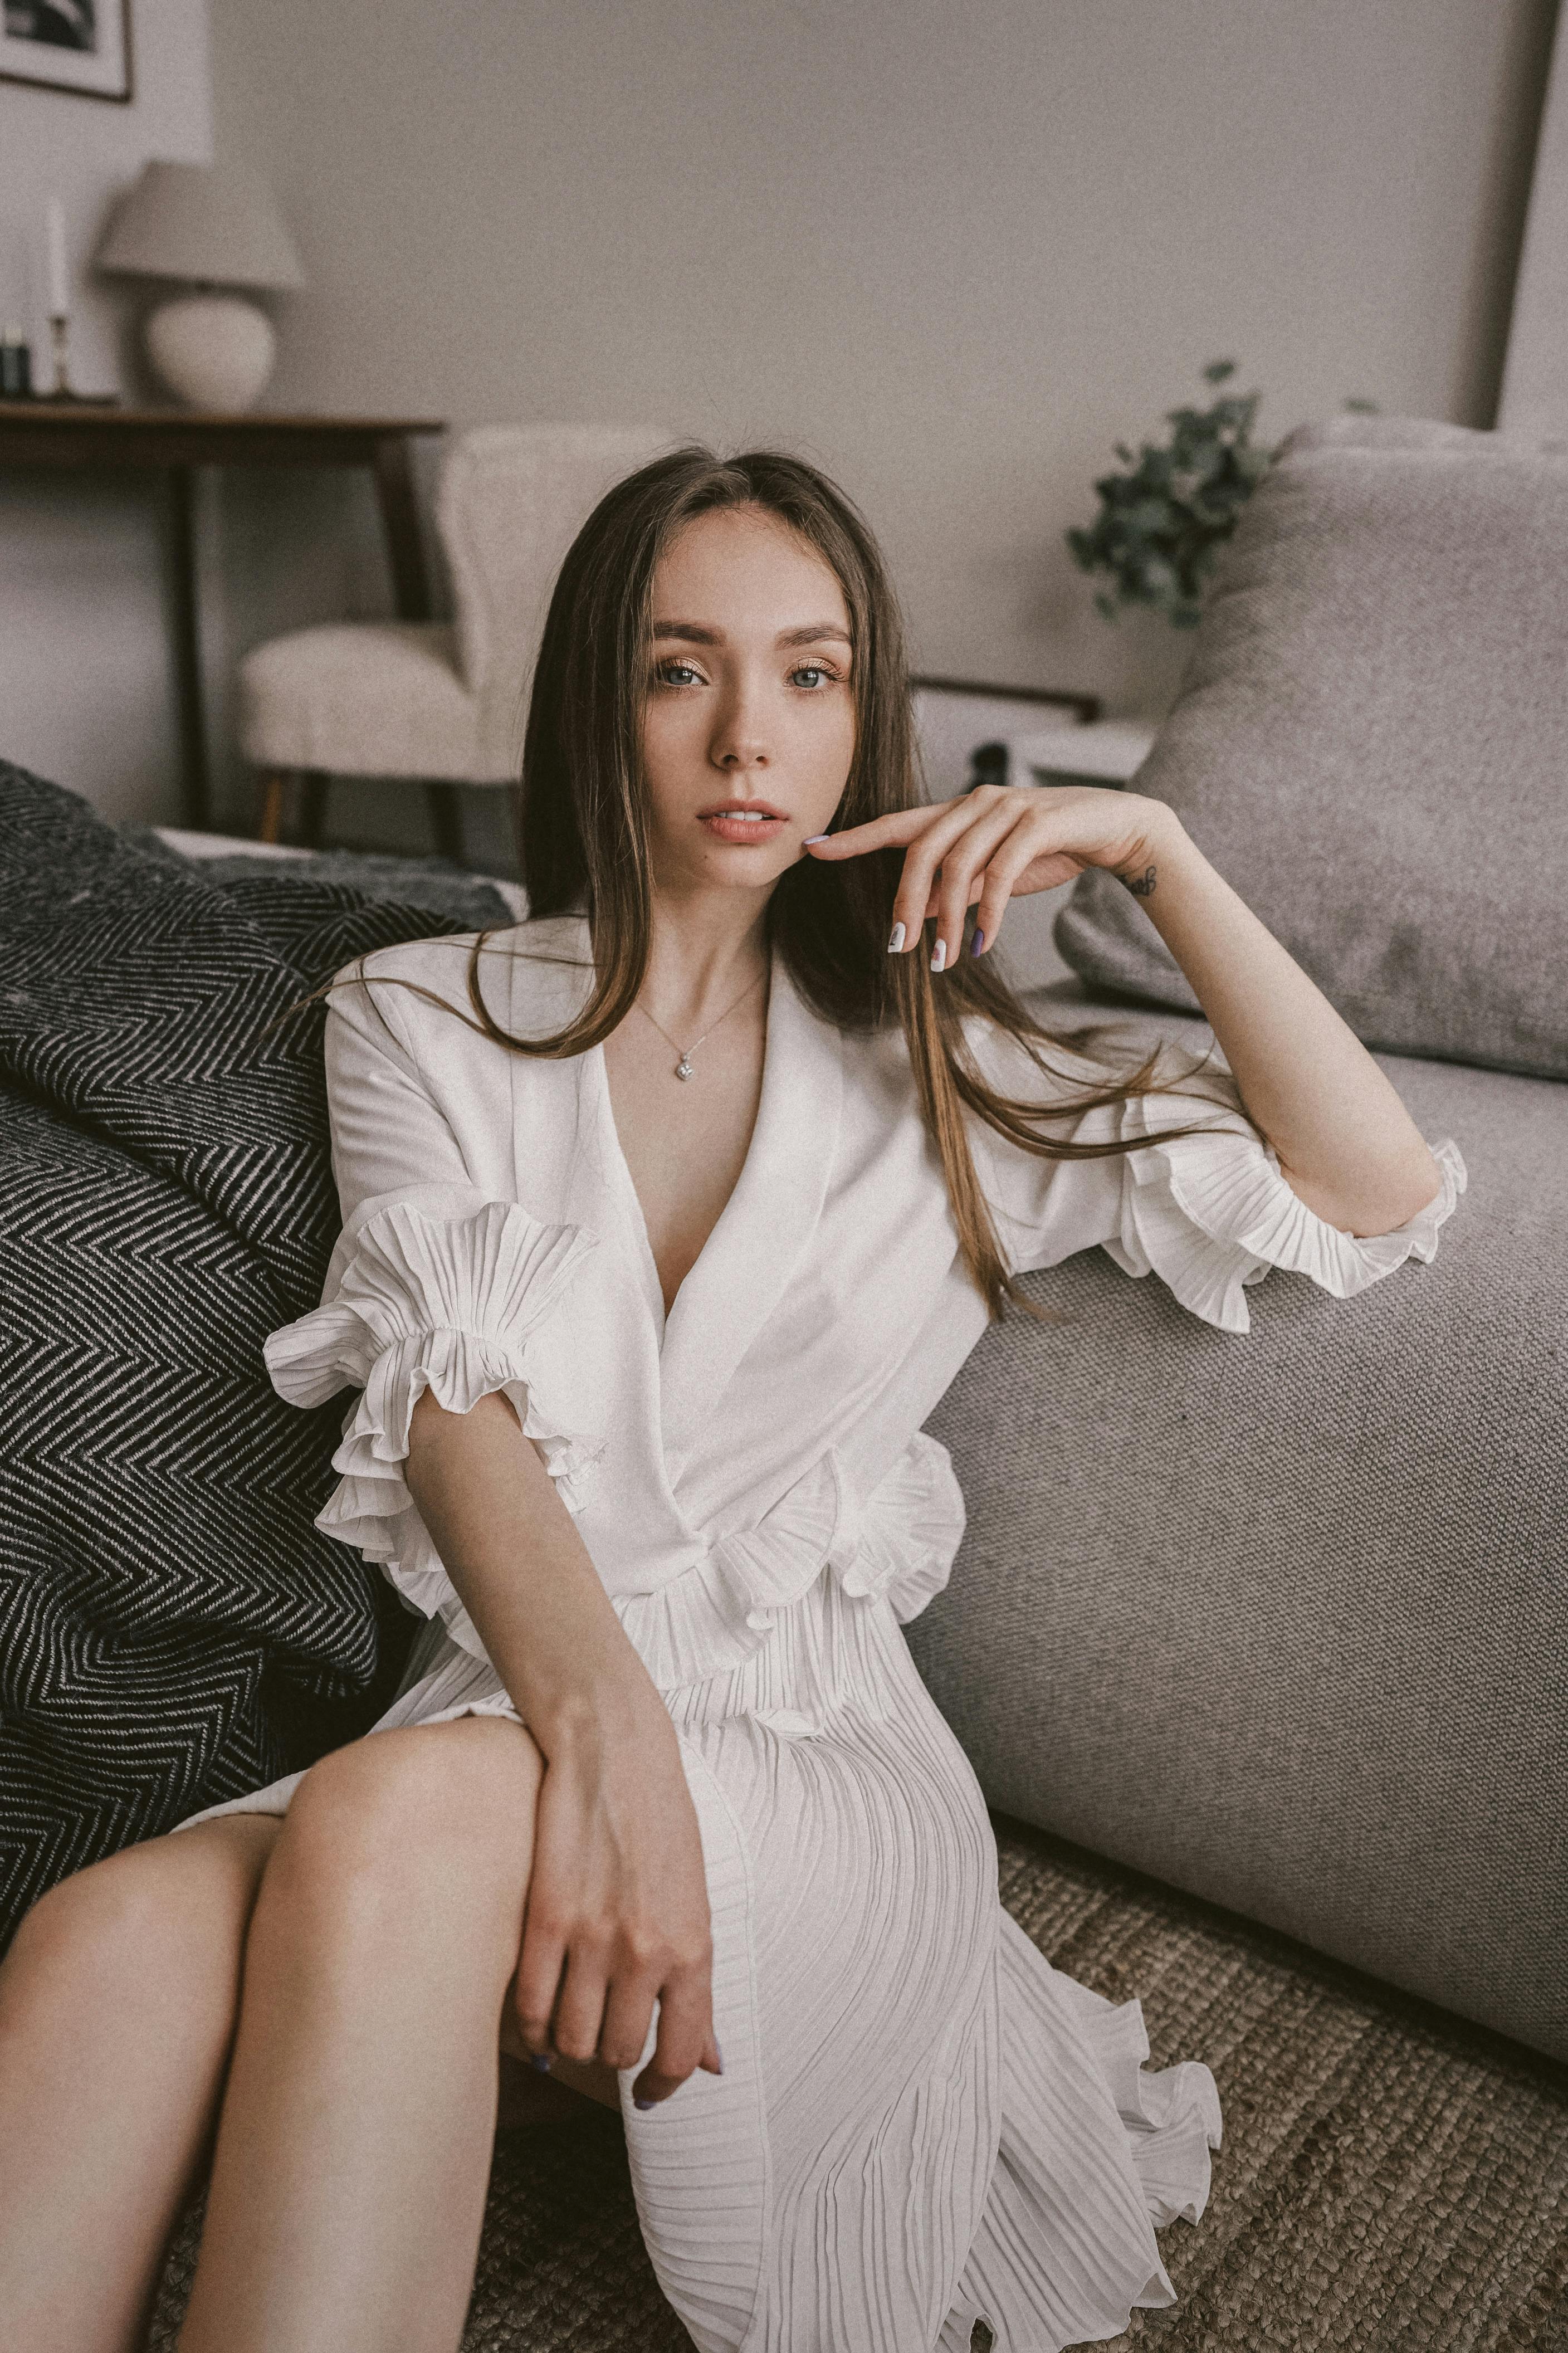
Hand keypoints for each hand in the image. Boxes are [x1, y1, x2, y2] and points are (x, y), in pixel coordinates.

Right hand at [512, 1690, 721, 2108]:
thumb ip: (698, 1987)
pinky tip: (538, 2018)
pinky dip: (531, 2027)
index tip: (650, 2093)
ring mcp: (591, 1936)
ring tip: (572, 2024)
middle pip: (618, 2052)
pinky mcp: (544, 1918)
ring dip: (570, 2045)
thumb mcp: (696, 1902)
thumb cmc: (661, 1823)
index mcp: (693, 1947)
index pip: (679, 2054)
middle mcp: (645, 1950)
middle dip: (612, 2056)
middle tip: (605, 2035)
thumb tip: (713, 2062)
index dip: (663, 2087)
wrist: (614, 1752)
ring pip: (572, 2039)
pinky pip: (531, 2007)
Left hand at [805, 783, 1176, 966]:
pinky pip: (1001, 871)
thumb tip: (913, 915)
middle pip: (921, 850)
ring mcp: (1007, 808)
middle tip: (898, 948)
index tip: (814, 850)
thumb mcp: (993, 874)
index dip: (854, 837)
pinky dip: (988, 911)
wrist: (1117, 828)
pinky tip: (982, 941)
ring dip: (948, 919)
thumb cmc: (1050, 849)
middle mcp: (975, 802)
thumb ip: (954, 889)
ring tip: (945, 960)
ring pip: (959, 865)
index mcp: (958, 811)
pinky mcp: (1037, 823)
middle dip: (904, 902)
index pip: (896, 824)